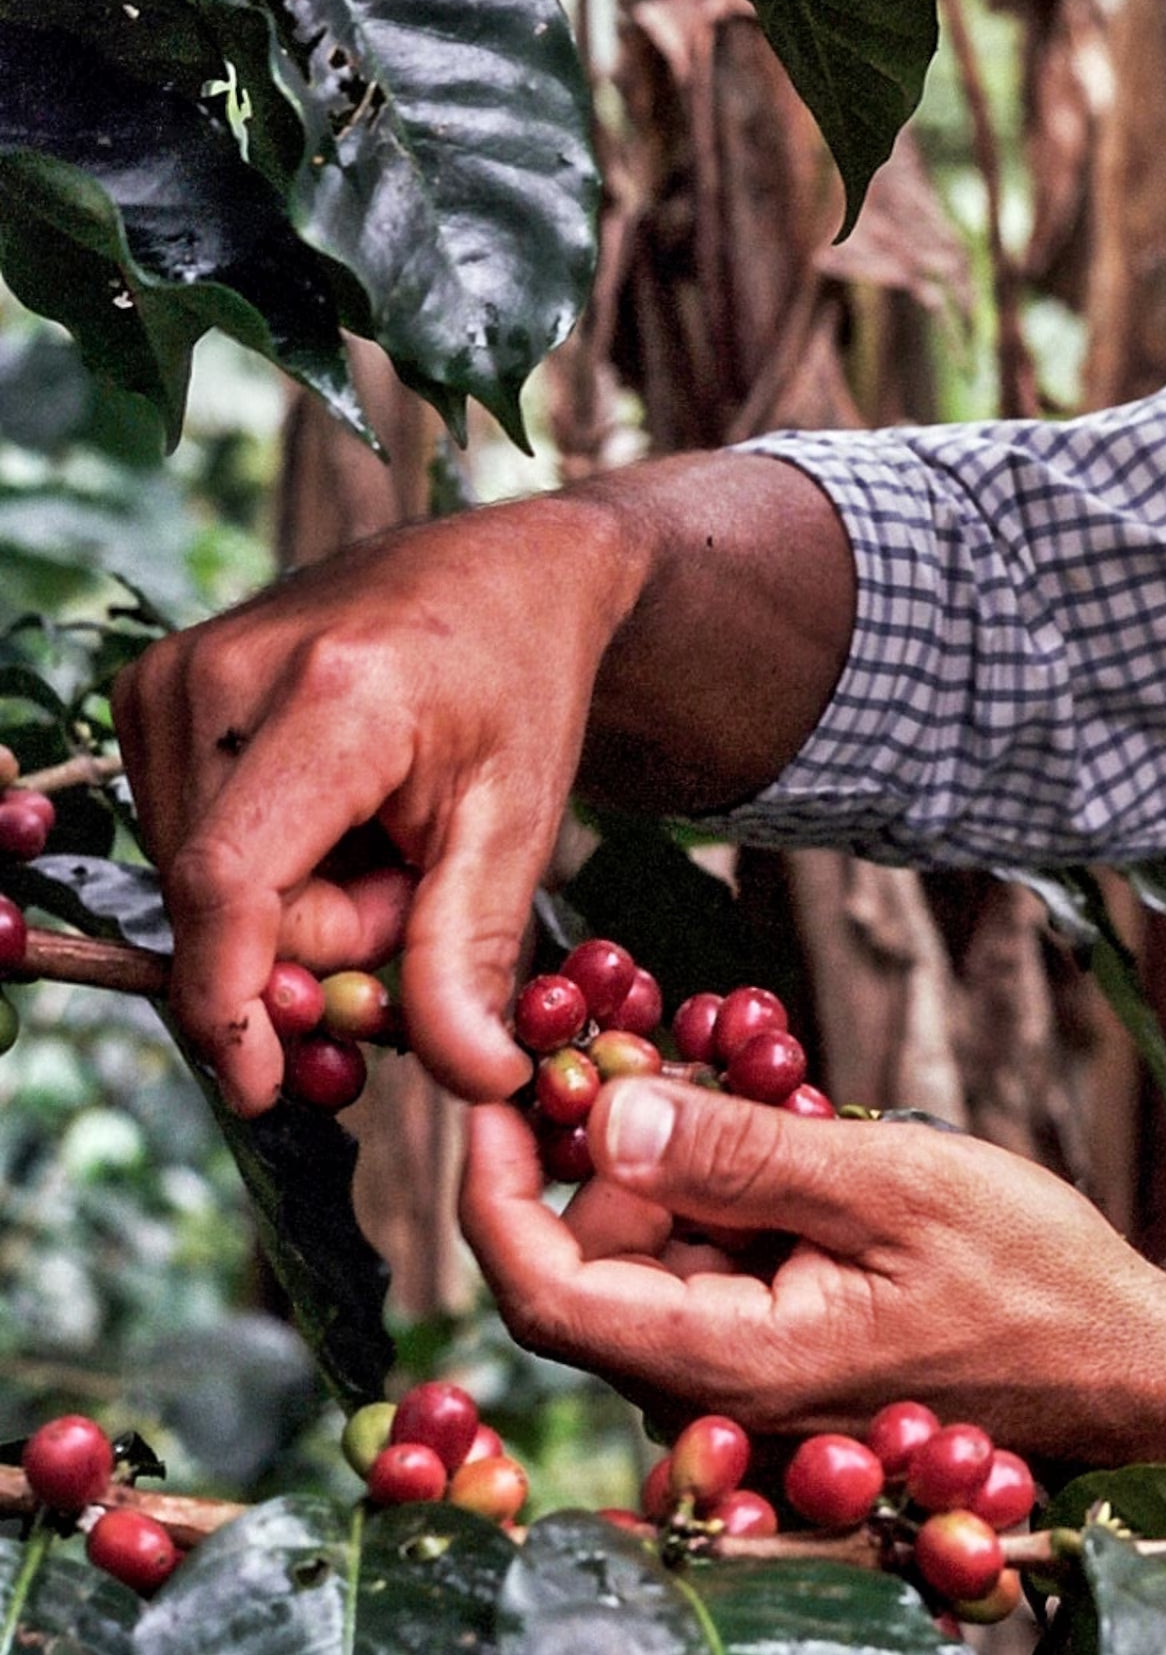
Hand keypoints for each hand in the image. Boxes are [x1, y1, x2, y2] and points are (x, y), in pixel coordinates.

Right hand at [115, 497, 648, 1111]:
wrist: (506, 570)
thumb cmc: (524, 688)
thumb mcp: (520, 821)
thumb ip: (473, 956)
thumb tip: (475, 1084)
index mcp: (334, 696)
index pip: (231, 882)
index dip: (233, 1003)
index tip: (263, 1084)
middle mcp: (226, 673)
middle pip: (226, 898)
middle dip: (321, 934)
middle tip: (417, 874)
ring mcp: (176, 672)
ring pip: (200, 876)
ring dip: (295, 896)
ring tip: (383, 824)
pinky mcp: (152, 687)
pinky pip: (187, 834)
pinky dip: (266, 854)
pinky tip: (334, 803)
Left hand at [457, 1077, 1165, 1453]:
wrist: (1126, 1365)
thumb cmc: (1031, 1276)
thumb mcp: (890, 1182)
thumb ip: (742, 1154)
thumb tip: (607, 1110)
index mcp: (730, 1360)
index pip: (546, 1288)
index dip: (496, 1187)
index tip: (499, 1085)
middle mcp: (717, 1393)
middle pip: (590, 1270)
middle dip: (599, 1152)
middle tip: (651, 1040)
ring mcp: (750, 1386)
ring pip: (650, 1267)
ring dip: (669, 1168)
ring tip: (746, 1080)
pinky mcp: (785, 1364)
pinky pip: (709, 1277)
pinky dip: (718, 1198)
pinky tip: (784, 1135)